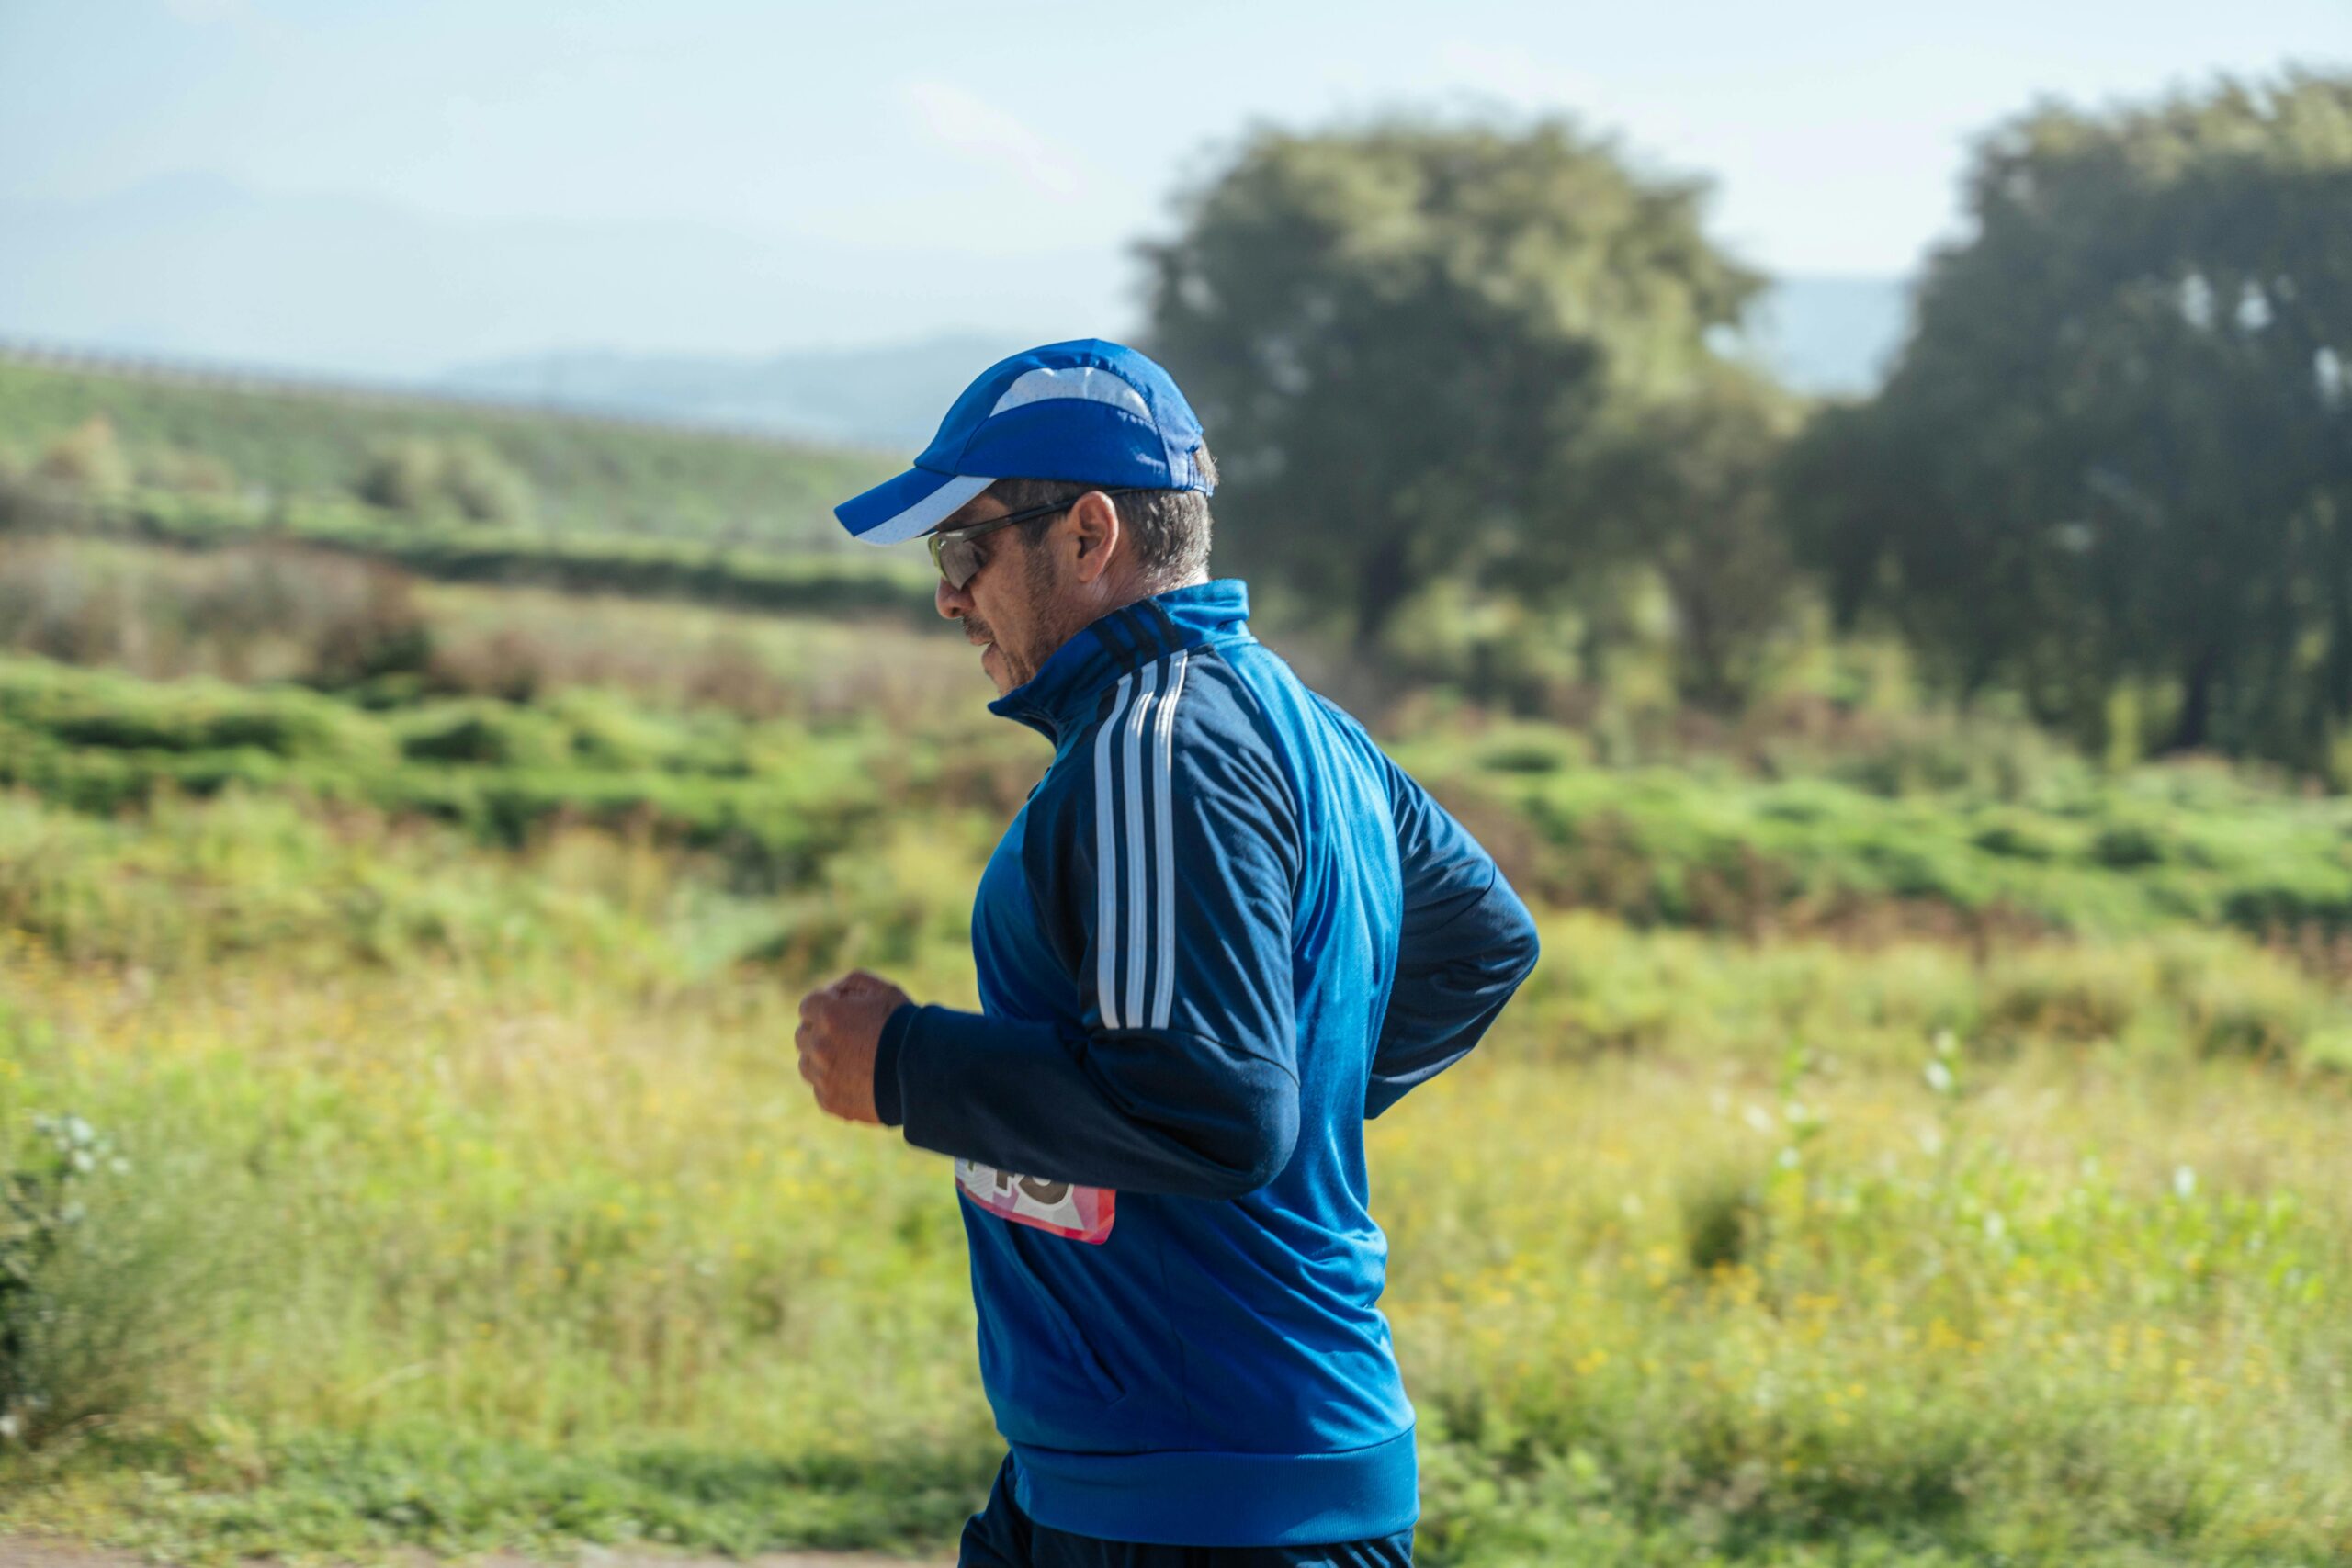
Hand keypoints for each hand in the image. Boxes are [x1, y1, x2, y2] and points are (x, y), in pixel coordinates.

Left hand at [794, 968, 911, 1124]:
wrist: (925, 1074)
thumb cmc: (907, 1027)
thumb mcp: (884, 990)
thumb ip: (851, 984)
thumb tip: (831, 993)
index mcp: (828, 1014)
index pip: (808, 1007)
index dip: (827, 1007)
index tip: (845, 1014)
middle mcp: (818, 1046)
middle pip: (803, 1035)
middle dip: (821, 1032)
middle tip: (850, 1037)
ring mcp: (822, 1076)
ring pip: (807, 1064)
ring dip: (822, 1059)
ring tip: (853, 1060)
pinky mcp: (830, 1101)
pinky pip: (821, 1089)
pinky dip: (834, 1084)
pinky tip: (858, 1080)